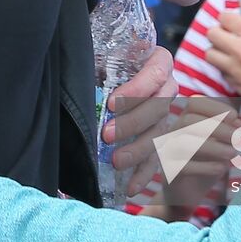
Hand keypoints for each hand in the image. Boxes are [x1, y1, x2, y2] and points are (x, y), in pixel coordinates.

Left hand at [101, 45, 176, 195]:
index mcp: (159, 61)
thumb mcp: (101, 54)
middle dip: (133, 123)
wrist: (110, 71)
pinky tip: (132, 187)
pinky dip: (144, 173)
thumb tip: (72, 62)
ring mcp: (166, 114)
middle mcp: (168, 87)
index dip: (137, 89)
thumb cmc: (104, 60)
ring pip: (159, 133)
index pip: (156, 73)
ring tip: (116, 161)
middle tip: (107, 135)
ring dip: (139, 150)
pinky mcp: (159, 137)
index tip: (112, 102)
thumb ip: (95, 57)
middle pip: (159, 107)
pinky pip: (158, 156)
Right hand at [149, 94, 240, 211]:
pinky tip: (222, 169)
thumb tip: (239, 123)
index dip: (214, 107)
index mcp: (183, 122)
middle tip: (239, 138)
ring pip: (184, 142)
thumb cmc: (205, 165)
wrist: (188, 196)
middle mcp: (171, 133)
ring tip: (233, 154)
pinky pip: (184, 165)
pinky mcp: (168, 172)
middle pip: (189, 120)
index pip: (193, 103)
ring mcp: (167, 152)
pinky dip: (206, 166)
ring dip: (213, 146)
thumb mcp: (221, 147)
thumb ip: (229, 134)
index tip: (235, 116)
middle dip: (217, 127)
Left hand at [205, 0, 240, 116]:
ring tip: (230, 52)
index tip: (234, 22)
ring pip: (210, 54)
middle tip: (229, 35)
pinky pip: (220, 73)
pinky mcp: (235, 86)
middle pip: (212, 34)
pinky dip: (225, 69)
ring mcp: (236, 69)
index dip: (228, 18)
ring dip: (217, 51)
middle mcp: (240, 50)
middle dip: (219, 32)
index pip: (224, 17)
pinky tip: (238, 68)